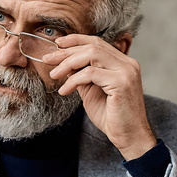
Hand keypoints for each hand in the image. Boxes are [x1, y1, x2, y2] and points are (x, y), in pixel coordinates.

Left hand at [47, 34, 156, 159]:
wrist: (129, 137)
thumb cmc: (111, 117)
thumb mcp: (91, 91)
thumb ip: (82, 75)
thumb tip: (65, 63)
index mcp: (123, 63)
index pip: (97, 42)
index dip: (76, 40)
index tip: (57, 44)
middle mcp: (128, 63)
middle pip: (93, 46)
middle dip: (67, 51)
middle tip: (47, 59)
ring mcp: (126, 71)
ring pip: (92, 54)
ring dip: (68, 63)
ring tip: (54, 75)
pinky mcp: (122, 82)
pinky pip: (91, 74)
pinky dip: (74, 80)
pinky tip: (64, 90)